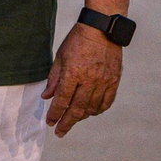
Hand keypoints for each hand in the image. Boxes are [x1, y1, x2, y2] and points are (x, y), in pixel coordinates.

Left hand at [42, 22, 121, 136]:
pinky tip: (90, 113)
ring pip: (92, 107)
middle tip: (59, 132)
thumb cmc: (76, 41)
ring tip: (72, 120)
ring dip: (81, 117)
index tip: (50, 122)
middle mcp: (90, 79)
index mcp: (73, 72)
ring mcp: (104, 81)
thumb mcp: (60, 57)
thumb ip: (54, 79)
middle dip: (67, 122)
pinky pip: (106, 102)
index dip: (55, 113)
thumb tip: (47, 97)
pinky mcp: (114, 80)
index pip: (62, 99)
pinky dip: (97, 110)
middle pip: (77, 108)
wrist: (102, 29)